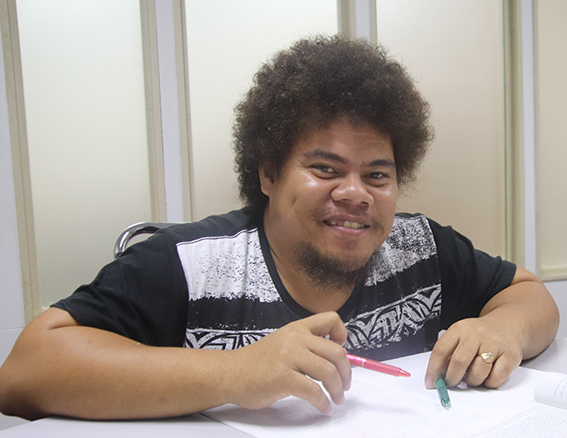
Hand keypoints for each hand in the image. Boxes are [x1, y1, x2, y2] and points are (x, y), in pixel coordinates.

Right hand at [226, 312, 350, 412]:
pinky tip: (322, 406)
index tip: (342, 350)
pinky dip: (322, 402)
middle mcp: (295, 339)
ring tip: (336, 398)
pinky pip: (314, 391)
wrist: (230, 373)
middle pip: (336, 352)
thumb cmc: (256, 362)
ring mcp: (289, 357)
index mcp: (296, 328)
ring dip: (337, 390)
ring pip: (329, 372)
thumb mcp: (282, 342)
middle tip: (345, 384)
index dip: (342, 333)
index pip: (330, 318)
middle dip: (346, 372)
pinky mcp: (283, 377)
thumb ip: (305, 345)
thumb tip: (333, 359)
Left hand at [424, 316, 522, 389]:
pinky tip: (488, 376)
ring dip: (472, 381)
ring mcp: (494, 344)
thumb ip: (449, 352)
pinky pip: (496, 377)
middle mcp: (476, 334)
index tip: (430, 382)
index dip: (433, 369)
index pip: (441, 350)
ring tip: (472, 377)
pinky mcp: (510, 355)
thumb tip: (437, 376)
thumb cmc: (479, 335)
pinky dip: (490, 382)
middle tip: (452, 383)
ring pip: (478, 372)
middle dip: (452, 378)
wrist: (508, 325)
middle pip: (459, 361)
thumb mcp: (460, 336)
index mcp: (459, 329)